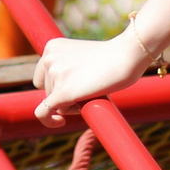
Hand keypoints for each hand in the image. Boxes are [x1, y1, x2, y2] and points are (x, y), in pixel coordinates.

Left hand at [30, 31, 153, 126]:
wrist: (126, 56)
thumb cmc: (112, 58)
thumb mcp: (82, 58)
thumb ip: (68, 68)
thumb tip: (62, 91)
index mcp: (52, 47)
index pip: (44, 74)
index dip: (57, 84)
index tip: (73, 87)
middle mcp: (49, 58)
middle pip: (46, 89)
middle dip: (62, 95)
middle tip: (86, 91)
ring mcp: (55, 74)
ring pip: (51, 102)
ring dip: (69, 104)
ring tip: (90, 94)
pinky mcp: (62, 92)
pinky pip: (43, 112)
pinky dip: (49, 121)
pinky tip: (60, 123)